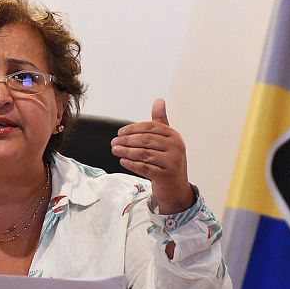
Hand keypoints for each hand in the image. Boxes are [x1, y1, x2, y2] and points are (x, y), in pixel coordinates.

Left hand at [111, 98, 194, 213]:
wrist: (176, 188)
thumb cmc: (168, 161)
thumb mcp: (166, 140)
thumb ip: (160, 121)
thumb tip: (159, 100)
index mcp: (174, 136)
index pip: (150, 127)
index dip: (133, 129)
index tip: (120, 132)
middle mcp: (175, 147)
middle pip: (146, 140)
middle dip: (127, 140)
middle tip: (113, 142)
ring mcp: (172, 162)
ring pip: (144, 154)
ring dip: (126, 151)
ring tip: (115, 150)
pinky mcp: (165, 175)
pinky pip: (145, 167)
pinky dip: (132, 164)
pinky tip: (123, 161)